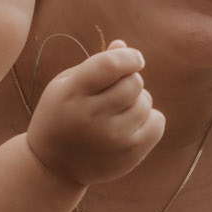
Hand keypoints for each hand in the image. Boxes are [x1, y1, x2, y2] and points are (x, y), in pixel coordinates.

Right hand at [25, 41, 163, 186]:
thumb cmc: (61, 115)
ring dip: (138, 100)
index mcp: (72, 94)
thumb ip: (95, 64)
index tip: (133, 58)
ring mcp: (112, 138)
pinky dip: (150, 118)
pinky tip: (131, 124)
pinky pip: (158, 122)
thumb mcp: (67, 86)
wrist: (54, 166)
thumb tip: (123, 45)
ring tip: (119, 110)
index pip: (110, 65)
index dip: (129, 57)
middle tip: (118, 89)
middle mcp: (91, 117)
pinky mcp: (130, 154)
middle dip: (131, 79)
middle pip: (133, 83)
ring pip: (145, 102)